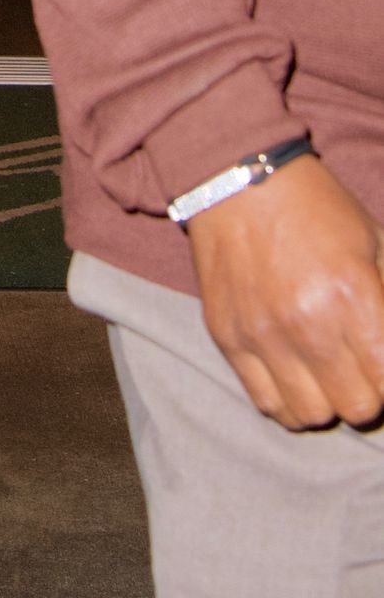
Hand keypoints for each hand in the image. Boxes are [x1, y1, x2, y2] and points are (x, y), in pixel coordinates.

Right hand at [188, 156, 383, 429]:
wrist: (238, 181)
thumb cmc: (316, 209)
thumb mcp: (373, 243)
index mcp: (354, 296)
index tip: (382, 360)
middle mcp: (307, 324)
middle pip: (356, 407)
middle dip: (368, 393)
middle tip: (362, 369)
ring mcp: (262, 335)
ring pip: (311, 415)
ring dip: (327, 401)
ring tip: (327, 376)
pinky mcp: (228, 338)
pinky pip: (266, 402)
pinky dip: (287, 401)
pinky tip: (295, 377)